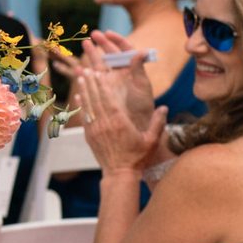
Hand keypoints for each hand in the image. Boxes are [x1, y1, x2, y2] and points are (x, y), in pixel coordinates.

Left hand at [73, 34, 162, 171]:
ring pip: (88, 106)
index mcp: (119, 123)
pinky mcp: (89, 135)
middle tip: (87, 68)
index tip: (99, 73)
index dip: (102, 85)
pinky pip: (84, 116)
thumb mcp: (151, 140)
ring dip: (84, 90)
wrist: (119, 173)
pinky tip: (79, 96)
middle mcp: (105, 123)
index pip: (109, 99)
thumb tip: (164, 107)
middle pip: (96, 99)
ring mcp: (95, 129)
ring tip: (81, 77)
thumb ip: (157, 123)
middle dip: (91, 83)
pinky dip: (81, 105)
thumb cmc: (138, 157)